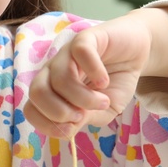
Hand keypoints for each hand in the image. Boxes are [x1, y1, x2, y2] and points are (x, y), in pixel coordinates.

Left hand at [25, 12, 156, 139]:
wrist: (136, 53)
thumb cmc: (116, 82)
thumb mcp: (102, 111)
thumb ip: (83, 119)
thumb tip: (68, 128)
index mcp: (52, 90)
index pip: (31, 110)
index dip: (48, 124)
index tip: (73, 127)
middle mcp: (53, 70)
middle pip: (36, 93)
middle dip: (59, 112)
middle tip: (83, 114)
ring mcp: (67, 52)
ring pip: (60, 78)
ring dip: (84, 98)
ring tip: (104, 101)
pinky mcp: (85, 38)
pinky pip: (80, 53)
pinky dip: (94, 72)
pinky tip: (105, 81)